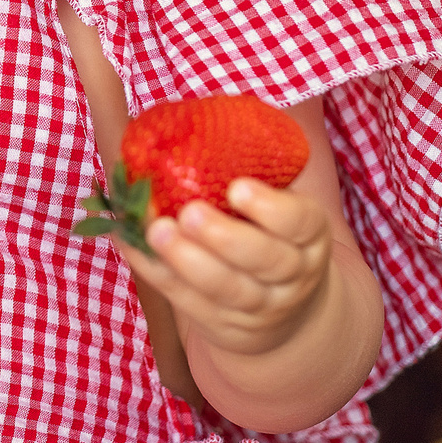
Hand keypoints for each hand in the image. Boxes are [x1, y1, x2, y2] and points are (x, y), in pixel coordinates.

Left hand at [111, 177, 335, 358]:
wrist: (288, 313)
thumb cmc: (274, 237)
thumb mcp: (285, 210)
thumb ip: (255, 174)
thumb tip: (194, 118)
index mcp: (310, 235)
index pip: (300, 222)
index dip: (271, 208)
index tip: (238, 187)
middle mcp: (291, 274)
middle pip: (263, 259)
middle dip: (224, 237)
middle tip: (189, 212)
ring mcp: (258, 305)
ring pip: (225, 288)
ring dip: (186, 260)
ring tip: (155, 231)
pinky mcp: (222, 324)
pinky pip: (187, 300)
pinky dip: (157, 272)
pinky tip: (131, 245)